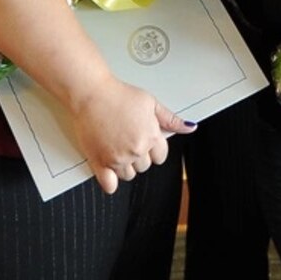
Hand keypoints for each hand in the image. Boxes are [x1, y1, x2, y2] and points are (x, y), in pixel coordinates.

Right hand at [71, 77, 194, 193]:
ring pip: (128, 175)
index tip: (144, 141)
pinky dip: (110, 182)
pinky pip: (110, 185)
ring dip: (125, 165)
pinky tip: (109, 169)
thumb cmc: (118, 95)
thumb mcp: (150, 103)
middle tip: (127, 139)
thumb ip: (170, 119)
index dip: (153, 148)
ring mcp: (118, 158)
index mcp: (151, 136)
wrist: (91, 93)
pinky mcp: (99, 162)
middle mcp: (136, 149)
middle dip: (139, 155)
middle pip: (145, 166)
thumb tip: (189, 127)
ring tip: (116, 147)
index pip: (160, 156)